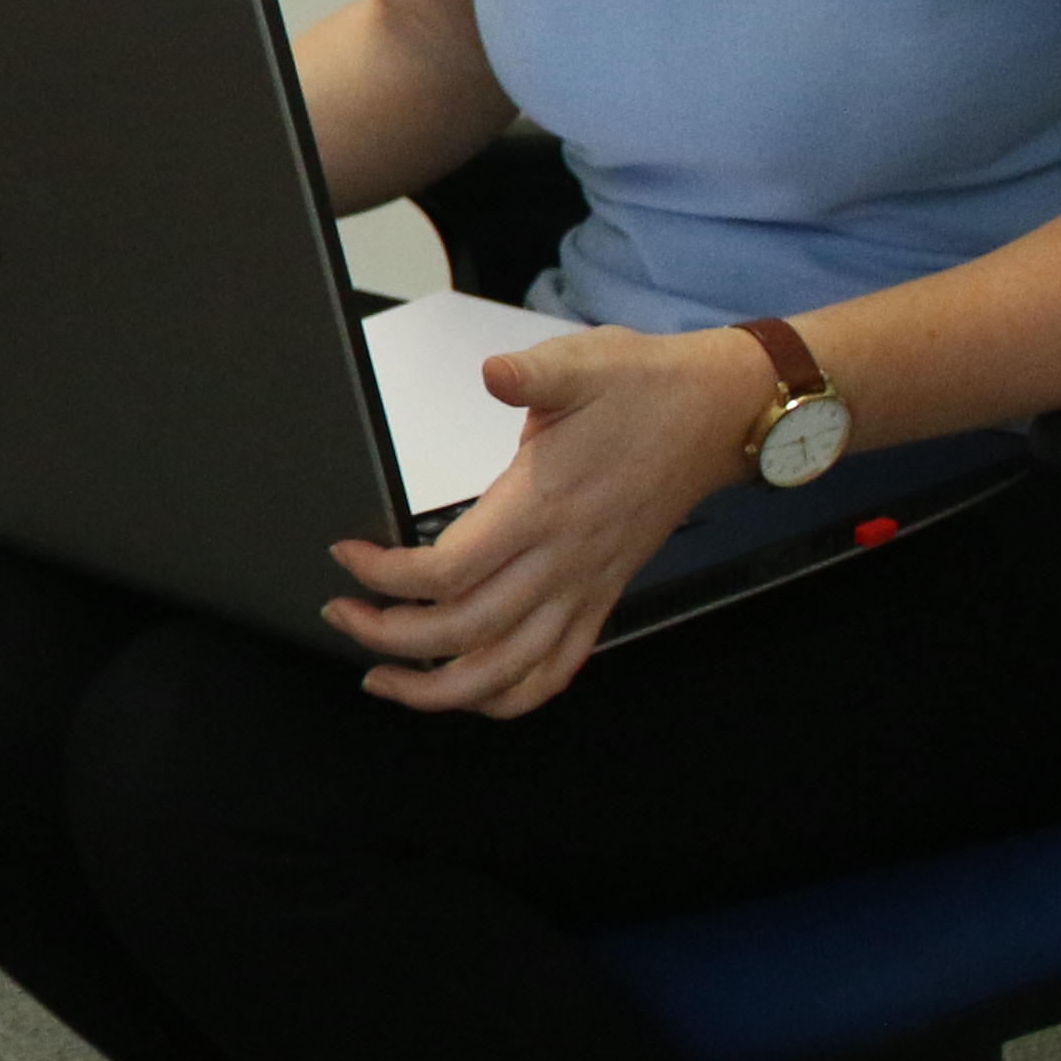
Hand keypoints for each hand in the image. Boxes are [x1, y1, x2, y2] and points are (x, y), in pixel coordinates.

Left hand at [322, 324, 757, 717]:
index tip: (347, 555)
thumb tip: (494, 374)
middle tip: (342, 614)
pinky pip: (556, 671)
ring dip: (439, 691)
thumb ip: (532, 374)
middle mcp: (564, 560)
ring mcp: (585, 587)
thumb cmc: (648, 389)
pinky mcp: (602, 597)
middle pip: (463, 634)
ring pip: (508, 673)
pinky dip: (508, 697)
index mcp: (543, 507)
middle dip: (389, 637)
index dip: (384, 576)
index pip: (447, 571)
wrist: (718, 414)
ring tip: (385, 680)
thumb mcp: (584, 363)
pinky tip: (469, 693)